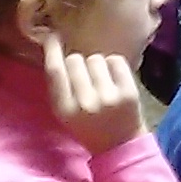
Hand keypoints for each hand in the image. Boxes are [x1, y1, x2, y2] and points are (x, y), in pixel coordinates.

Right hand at [41, 32, 145, 153]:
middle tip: (87, 79)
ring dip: (97, 66)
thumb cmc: (88, 125)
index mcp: (65, 109)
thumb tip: (52, 47)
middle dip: (79, 64)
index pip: (55, 71)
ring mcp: (108, 97)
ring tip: (102, 82)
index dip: (52, 50)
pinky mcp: (128, 92)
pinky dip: (114, 67)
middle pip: (75, 60)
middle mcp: (85, 103)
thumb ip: (58, 85)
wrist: (120, 145)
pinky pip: (115, 61)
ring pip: (96, 58)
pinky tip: (114, 80)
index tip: (52, 36)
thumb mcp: (65, 113)